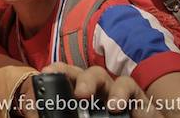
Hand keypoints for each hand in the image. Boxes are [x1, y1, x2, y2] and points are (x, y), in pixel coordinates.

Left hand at [43, 63, 162, 117]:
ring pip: (99, 73)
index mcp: (81, 98)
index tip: (43, 73)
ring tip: (81, 95)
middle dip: (67, 72)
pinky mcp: (135, 96)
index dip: (56, 72)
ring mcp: (114, 91)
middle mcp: (96, 91)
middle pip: (79, 72)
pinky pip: (126, 84)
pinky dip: (119, 93)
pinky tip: (114, 107)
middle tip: (56, 80)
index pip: (66, 80)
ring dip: (88, 80)